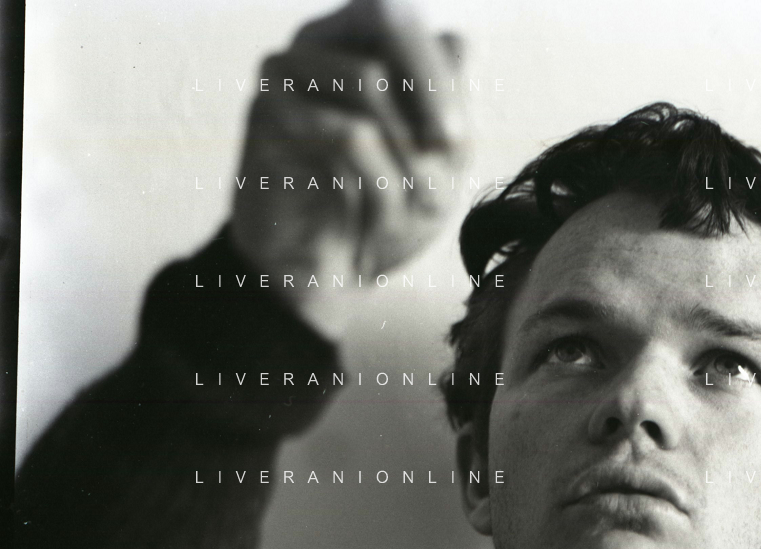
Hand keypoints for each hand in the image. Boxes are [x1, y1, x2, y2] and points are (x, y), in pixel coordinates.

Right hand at [229, 0, 467, 339]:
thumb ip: (451, 107)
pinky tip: (379, 218)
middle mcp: (323, 42)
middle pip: (388, 16)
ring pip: (369, 77)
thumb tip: (460, 42)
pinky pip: (343, 132)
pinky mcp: (266, 113)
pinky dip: (378, 181)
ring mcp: (288, 70)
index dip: (443, 76)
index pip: (414, 22)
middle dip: (430, 89)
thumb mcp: (439, 166)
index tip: (457, 143)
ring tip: (414, 202)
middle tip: (447, 153)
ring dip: (407, 149)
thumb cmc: (383, 214)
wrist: (325, 277)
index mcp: (367, 43)